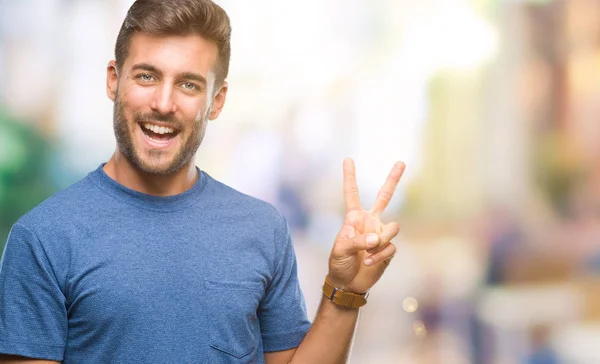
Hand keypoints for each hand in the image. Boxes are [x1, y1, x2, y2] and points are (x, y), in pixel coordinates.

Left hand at [327, 158, 404, 293]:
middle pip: (384, 197)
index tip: (348, 159)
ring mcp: (380, 234)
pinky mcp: (388, 249)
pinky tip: (368, 262)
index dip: (350, 177)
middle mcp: (370, 222)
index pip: (351, 194)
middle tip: (401, 162)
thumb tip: (376, 237)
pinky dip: (379, 256)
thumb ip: (357, 241)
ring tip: (366, 253)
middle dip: (393, 179)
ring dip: (380, 241)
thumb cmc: (338, 264)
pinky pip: (390, 247)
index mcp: (353, 218)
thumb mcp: (340, 250)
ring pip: (393, 228)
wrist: (348, 284)